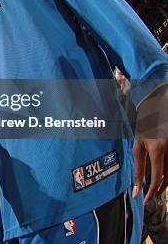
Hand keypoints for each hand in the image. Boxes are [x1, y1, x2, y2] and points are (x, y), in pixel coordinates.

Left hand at [132, 84, 167, 204]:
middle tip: (147, 199)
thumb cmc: (144, 117)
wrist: (159, 100)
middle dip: (155, 190)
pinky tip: (164, 181)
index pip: (147, 172)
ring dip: (164, 185)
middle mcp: (164, 148)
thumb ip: (136, 156)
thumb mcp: (137, 136)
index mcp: (152, 145)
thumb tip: (133, 175)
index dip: (142, 185)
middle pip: (162, 176)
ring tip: (155, 193)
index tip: (138, 196)